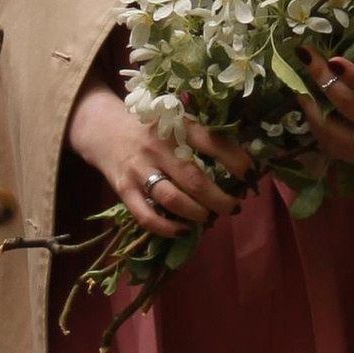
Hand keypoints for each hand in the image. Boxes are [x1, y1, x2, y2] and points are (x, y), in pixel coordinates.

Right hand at [67, 81, 250, 238]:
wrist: (103, 128)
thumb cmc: (151, 128)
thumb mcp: (175, 121)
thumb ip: (201, 138)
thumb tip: (242, 163)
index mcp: (177, 126)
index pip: (213, 143)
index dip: (236, 161)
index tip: (251, 175)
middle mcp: (159, 147)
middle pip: (195, 179)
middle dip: (220, 199)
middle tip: (233, 207)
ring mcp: (139, 169)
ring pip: (172, 199)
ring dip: (196, 213)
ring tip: (209, 217)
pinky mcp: (123, 189)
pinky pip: (146, 216)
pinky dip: (167, 228)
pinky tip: (182, 231)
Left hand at [298, 50, 353, 185]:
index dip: (352, 74)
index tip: (334, 58)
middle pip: (344, 103)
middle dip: (321, 77)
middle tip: (304, 54)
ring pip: (329, 128)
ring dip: (309, 105)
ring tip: (295, 84)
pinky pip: (330, 145)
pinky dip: (316, 127)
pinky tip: (306, 108)